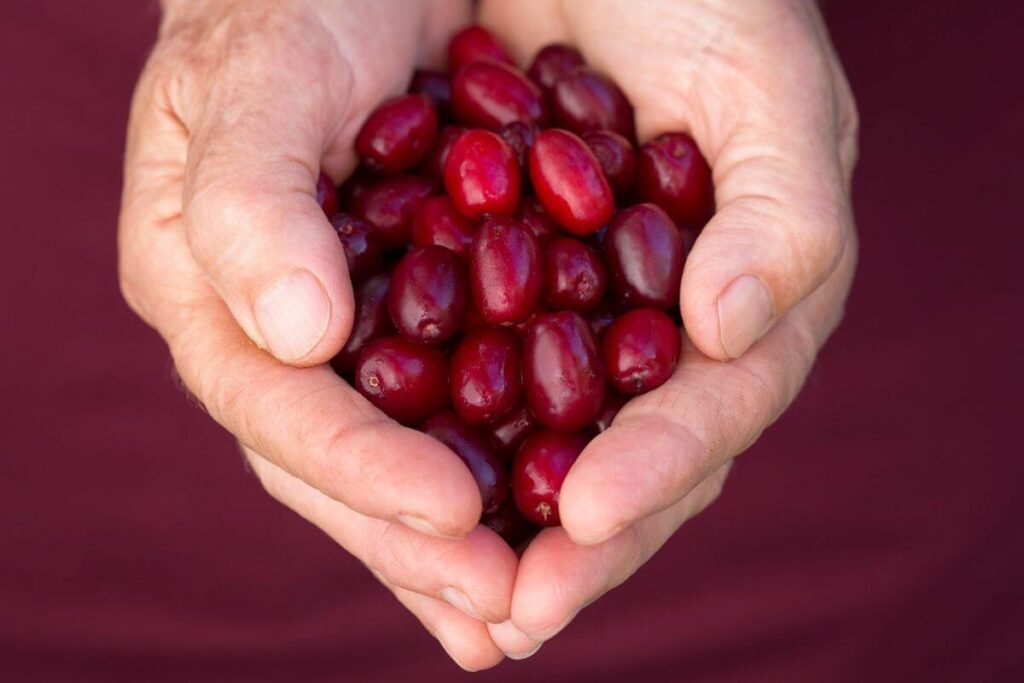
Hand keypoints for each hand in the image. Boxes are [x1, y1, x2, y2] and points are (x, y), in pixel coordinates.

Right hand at [118, 0, 509, 669]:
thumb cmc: (285, 4)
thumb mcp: (254, 79)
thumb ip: (250, 202)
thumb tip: (296, 334)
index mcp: (208, 291)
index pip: (279, 409)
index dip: (360, 470)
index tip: (452, 516)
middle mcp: (277, 334)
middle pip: (341, 467)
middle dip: (420, 541)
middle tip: (508, 608)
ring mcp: (349, 335)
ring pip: (402, 456)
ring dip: (463, 539)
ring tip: (530, 604)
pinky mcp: (421, 316)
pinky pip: (462, 406)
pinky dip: (506, 467)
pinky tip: (559, 518)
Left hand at [477, 0, 858, 656]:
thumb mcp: (770, 89)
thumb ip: (783, 213)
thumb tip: (728, 327)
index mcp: (734, 297)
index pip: (708, 409)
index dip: (659, 468)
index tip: (589, 521)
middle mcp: (647, 326)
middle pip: (619, 456)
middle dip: (571, 542)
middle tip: (513, 614)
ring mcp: (564, 314)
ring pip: (534, 439)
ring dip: (489, 519)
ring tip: (458, 600)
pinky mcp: (474, 284)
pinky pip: (449, 374)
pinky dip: (423, 437)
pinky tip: (394, 498)